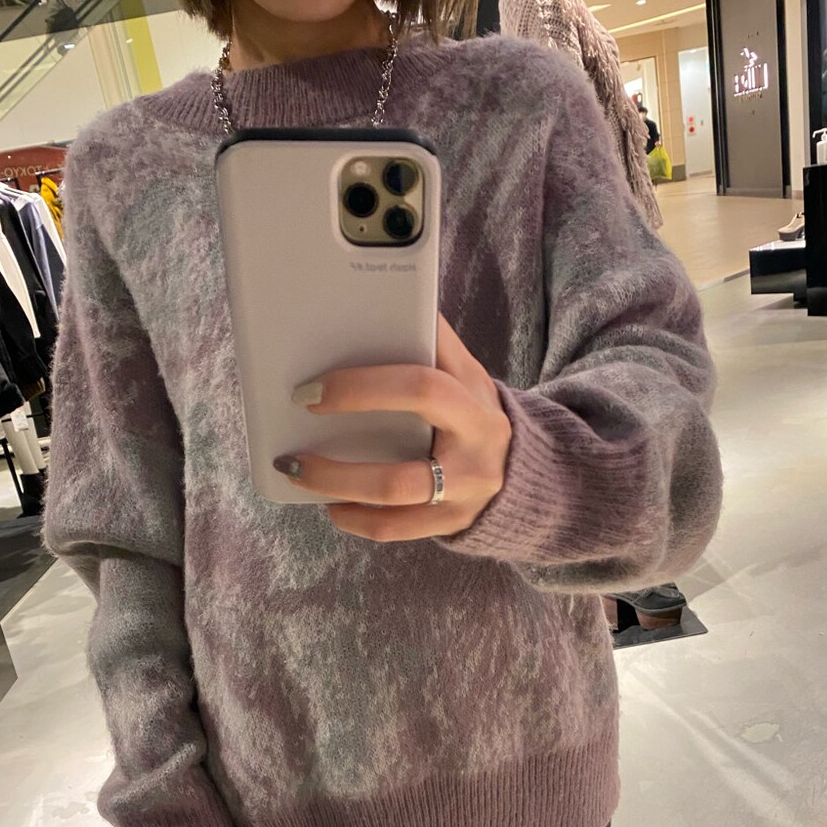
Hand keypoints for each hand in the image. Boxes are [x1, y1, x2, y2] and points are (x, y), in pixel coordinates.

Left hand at [274, 315, 511, 542]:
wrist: (530, 472)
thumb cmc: (475, 413)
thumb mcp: (466, 374)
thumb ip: (431, 343)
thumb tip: (378, 298)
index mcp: (474, 399)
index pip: (421, 387)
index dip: (363, 388)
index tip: (314, 390)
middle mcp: (475, 447)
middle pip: (406, 453)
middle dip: (345, 441)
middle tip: (296, 434)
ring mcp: (465, 492)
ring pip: (394, 494)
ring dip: (337, 484)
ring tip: (298, 472)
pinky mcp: (452, 523)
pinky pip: (395, 528)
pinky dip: (356, 518)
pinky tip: (332, 506)